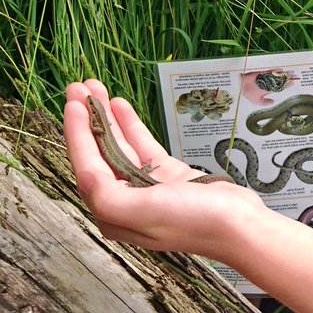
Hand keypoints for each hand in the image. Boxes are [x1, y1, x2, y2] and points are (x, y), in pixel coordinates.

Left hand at [63, 80, 264, 257]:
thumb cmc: (193, 221)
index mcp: (113, 213)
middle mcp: (125, 200)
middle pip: (98, 153)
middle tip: (79, 86)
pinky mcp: (167, 175)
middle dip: (87, 119)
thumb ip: (107, 196)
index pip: (87, 166)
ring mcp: (146, 185)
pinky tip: (120, 105)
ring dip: (106, 117)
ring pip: (119, 145)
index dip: (77, 133)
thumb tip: (86, 173)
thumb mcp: (144, 212)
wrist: (239, 225)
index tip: (74, 103)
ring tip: (96, 88)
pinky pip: (141, 146)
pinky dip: (130, 124)